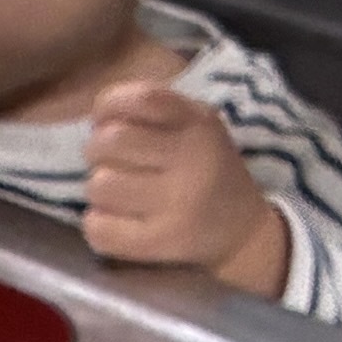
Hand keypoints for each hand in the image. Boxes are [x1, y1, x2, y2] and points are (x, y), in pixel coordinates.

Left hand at [83, 77, 293, 299]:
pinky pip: (98, 228)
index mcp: (198, 123)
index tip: (106, 121)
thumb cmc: (207, 170)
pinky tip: (116, 220)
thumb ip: (153, 111)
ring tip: (119, 193)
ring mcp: (178, 204)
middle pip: (109, 141)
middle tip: (112, 163)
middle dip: (98, 150)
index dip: (109, 106)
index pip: (142, 98)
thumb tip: (97, 119)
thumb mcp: (196, 126)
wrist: (244, 230)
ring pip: (100, 185)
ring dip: (99, 189)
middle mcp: (191, 159)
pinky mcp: (162, 242)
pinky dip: (97, 223)